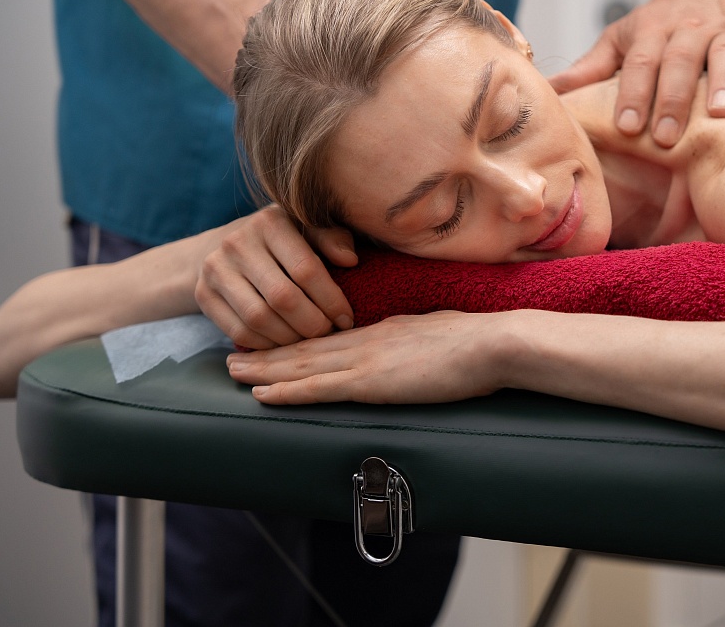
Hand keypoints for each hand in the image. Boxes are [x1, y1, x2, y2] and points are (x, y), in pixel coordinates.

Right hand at [195, 205, 357, 349]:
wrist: (223, 246)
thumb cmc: (282, 241)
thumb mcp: (308, 229)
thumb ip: (331, 239)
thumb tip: (350, 259)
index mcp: (270, 221)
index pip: (306, 269)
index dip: (331, 300)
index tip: (346, 318)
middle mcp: (238, 242)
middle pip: (282, 297)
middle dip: (312, 323)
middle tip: (328, 333)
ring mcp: (215, 269)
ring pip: (259, 318)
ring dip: (290, 338)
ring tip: (308, 340)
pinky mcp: (204, 295)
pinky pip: (238, 332)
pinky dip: (266, 345)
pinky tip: (284, 343)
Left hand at [225, 311, 504, 404]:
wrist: (493, 343)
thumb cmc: (478, 342)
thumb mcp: (439, 335)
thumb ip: (417, 342)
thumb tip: (412, 352)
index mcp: (384, 329)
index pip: (330, 337)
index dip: (296, 342)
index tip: (269, 345)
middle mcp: (367, 339)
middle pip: (305, 348)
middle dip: (266, 354)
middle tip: (231, 358)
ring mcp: (366, 359)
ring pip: (302, 365)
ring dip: (264, 370)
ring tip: (232, 372)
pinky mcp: (371, 381)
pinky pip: (318, 387)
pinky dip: (287, 391)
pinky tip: (262, 396)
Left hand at [549, 0, 724, 146]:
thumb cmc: (659, 20)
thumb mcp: (622, 37)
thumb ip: (590, 68)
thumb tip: (548, 91)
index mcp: (654, 30)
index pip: (641, 61)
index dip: (633, 92)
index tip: (626, 126)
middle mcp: (692, 31)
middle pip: (681, 63)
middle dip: (673, 99)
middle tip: (665, 136)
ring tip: (723, 116)